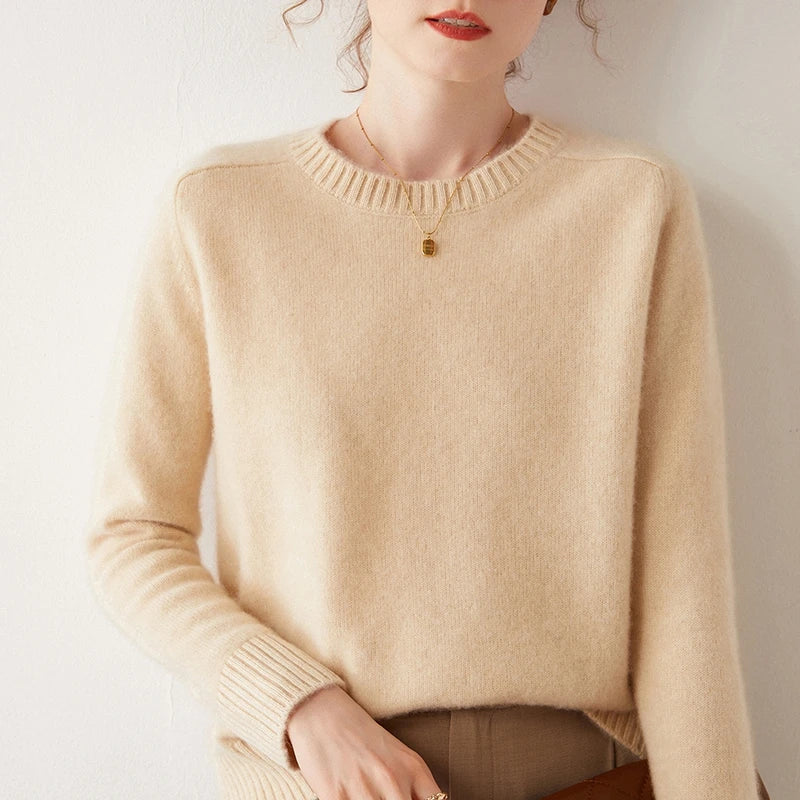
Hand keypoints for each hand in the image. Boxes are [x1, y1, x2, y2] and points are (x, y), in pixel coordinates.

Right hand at [286, 685, 444, 799]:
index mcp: (414, 769)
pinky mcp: (336, 796)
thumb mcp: (398, 755)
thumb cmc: (360, 737)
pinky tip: (349, 799)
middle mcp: (393, 779)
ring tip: (365, 798)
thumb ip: (417, 788)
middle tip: (382, 798)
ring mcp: (365, 789)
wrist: (321, 712)